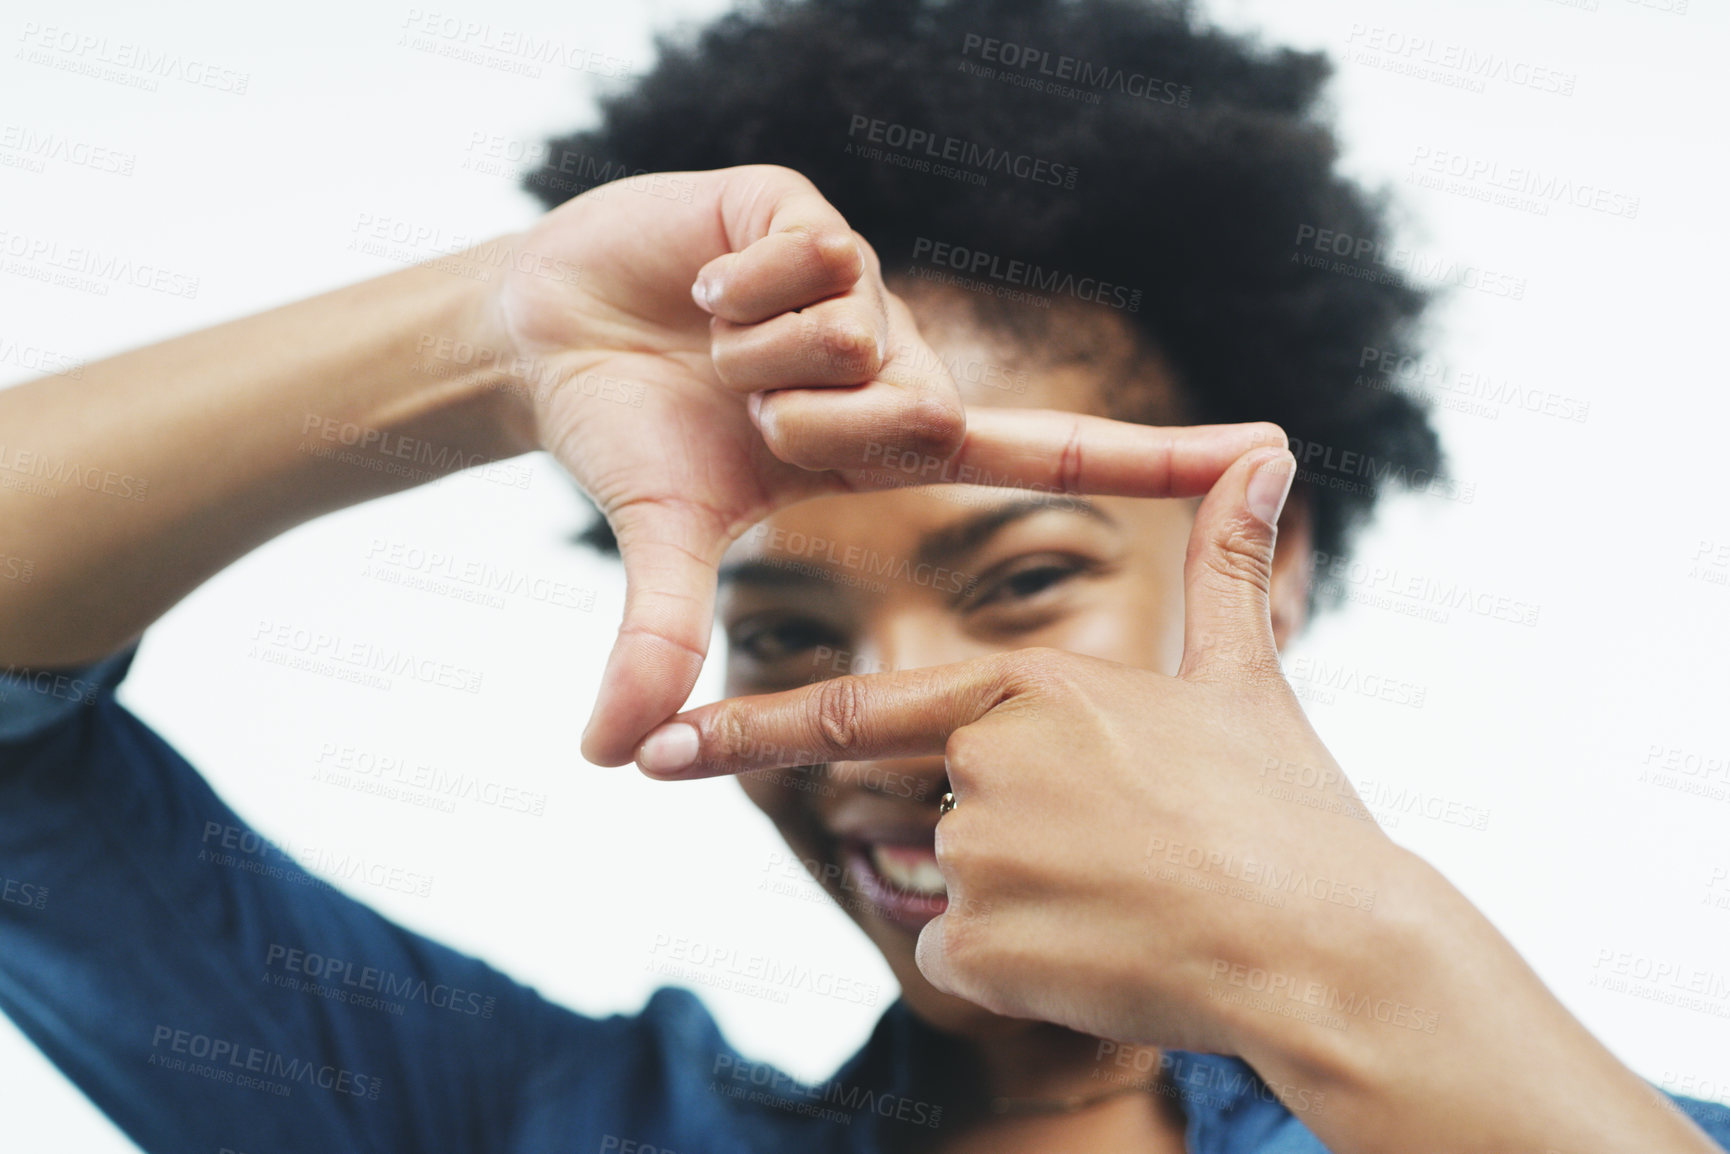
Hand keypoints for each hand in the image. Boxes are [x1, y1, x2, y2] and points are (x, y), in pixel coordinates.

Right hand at [489, 164, 1285, 765]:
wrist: (552, 330)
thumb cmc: (624, 435)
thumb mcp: (659, 536)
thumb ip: (659, 637)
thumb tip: (602, 757)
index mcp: (884, 440)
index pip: (1041, 451)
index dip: (1152, 456)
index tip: (1268, 452)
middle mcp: (892, 361)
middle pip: (917, 410)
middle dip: (807, 428)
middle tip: (742, 412)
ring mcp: (858, 285)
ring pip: (857, 334)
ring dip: (760, 356)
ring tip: (714, 344)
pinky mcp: (810, 211)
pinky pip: (811, 256)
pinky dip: (738, 286)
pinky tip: (704, 282)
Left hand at [627, 443, 1401, 1053]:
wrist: (1329, 949)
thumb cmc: (1287, 813)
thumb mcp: (1247, 679)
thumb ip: (1223, 565)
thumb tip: (1272, 454)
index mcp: (1031, 690)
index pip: (860, 714)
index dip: (752, 733)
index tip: (654, 751)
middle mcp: (985, 762)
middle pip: (940, 817)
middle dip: (1014, 849)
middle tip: (1125, 865)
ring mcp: (978, 854)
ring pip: (957, 894)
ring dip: (1027, 911)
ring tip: (1135, 902)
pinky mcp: (987, 948)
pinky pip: (971, 964)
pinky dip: (1026, 972)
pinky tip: (1109, 954)